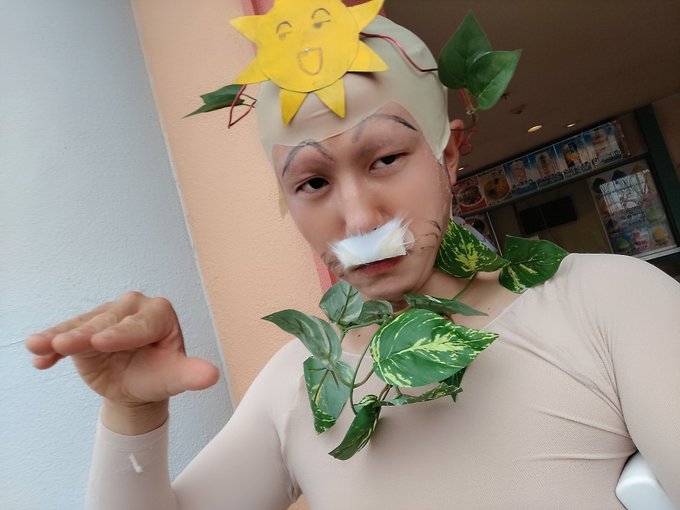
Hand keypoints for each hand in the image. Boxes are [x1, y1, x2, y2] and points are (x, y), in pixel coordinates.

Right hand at [26, 292, 219, 431]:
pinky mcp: (85, 325)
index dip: (120, 335)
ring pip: (82, 325)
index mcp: (160, 313)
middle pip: (106, 323)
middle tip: (65, 344)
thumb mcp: (174, 378)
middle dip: (85, 335)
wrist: (136, 384)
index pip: (138, 325)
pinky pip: (65, 333)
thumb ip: (191, 375)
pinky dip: (50, 344)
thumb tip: (212, 377)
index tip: (102, 343)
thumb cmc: (159, 376)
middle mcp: (133, 307)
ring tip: (40, 345)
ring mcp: (107, 315)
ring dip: (60, 336)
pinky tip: (37, 355)